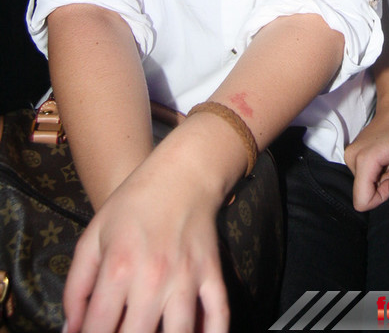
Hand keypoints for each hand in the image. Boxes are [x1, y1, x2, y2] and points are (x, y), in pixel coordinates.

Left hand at [63, 130, 234, 332]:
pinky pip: (218, 316)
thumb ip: (76, 286)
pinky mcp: (212, 274)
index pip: (98, 329)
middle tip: (121, 332)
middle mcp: (153, 278)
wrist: (182, 174)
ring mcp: (186, 278)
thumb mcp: (93, 236)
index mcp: (119, 267)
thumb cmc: (133, 204)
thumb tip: (70, 330)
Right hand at [345, 108, 388, 211]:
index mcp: (363, 160)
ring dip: (381, 178)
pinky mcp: (353, 153)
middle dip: (382, 186)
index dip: (380, 198)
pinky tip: (386, 157)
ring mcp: (351, 155)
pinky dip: (377, 171)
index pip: (361, 200)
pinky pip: (364, 174)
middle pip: (364, 192)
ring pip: (364, 184)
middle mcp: (351, 158)